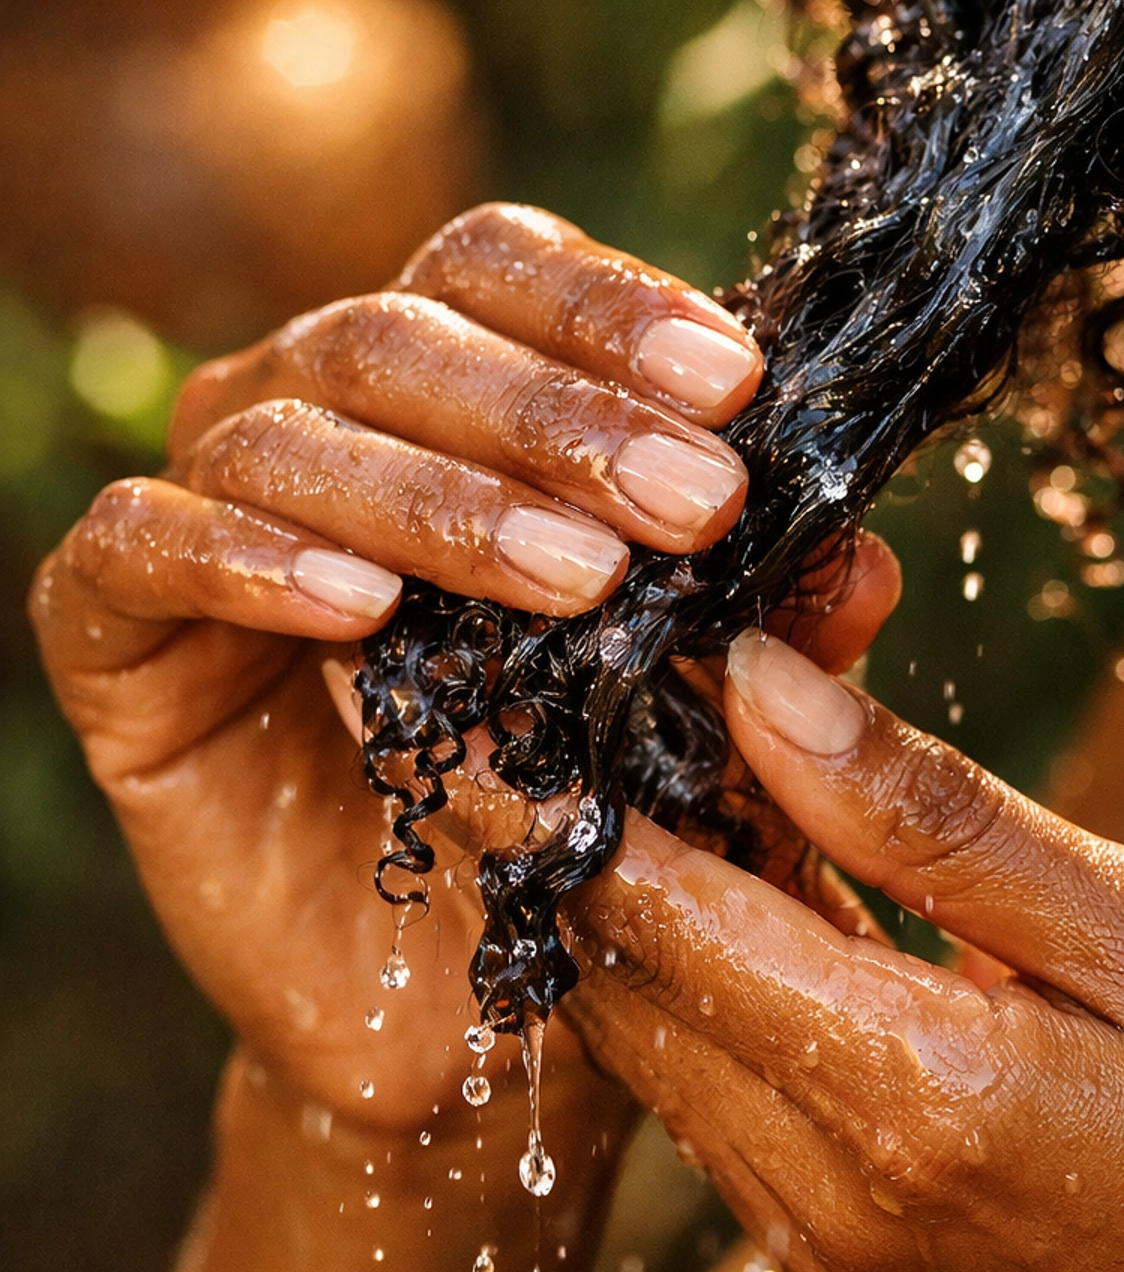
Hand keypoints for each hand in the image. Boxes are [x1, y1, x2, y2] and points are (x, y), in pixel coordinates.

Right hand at [30, 203, 891, 1139]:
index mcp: (443, 388)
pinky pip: (143, 547)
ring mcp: (199, 505)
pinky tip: (359, 613)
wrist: (430, 996)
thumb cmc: (563, 811)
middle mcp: (312, 414)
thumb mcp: (685, 717)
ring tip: (572, 579)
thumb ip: (758, 631)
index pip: (502, 274)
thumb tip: (865, 560)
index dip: (611, 311)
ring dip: (441, 496)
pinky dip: (249, 560)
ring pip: (288, 431)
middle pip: (402, 332)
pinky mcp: (110, 625)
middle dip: (558, 415)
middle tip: (692, 500)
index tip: (737, 385)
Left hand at [564, 632, 1123, 1271]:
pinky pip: (727, 1108)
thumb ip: (932, 818)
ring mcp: (829, 1257)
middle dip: (588, 826)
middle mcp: (824, 1195)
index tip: (493, 690)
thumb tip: (761, 687)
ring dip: (650, 904)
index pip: (649, 910)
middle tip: (597, 692)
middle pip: (622, 978)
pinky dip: (718, 988)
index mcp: (902, 1091)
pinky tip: (772, 889)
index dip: (550, 789)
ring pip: (662, 1043)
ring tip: (687, 760)